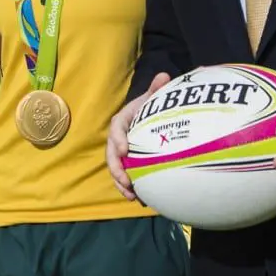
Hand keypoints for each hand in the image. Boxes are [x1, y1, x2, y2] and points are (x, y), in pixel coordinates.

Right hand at [107, 73, 169, 200]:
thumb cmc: (150, 107)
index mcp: (122, 120)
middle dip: (116, 169)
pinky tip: (139, 199)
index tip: (124, 150)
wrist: (150, 118)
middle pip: (111, 154)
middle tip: (126, 181)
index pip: (116, 127)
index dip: (118, 139)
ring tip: (131, 195)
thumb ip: (156, 89)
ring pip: (116, 169)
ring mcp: (121, 152)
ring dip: (121, 183)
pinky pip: (125, 176)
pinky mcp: (128, 163)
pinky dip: (129, 187)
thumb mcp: (152, 98)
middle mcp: (118, 138)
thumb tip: (164, 76)